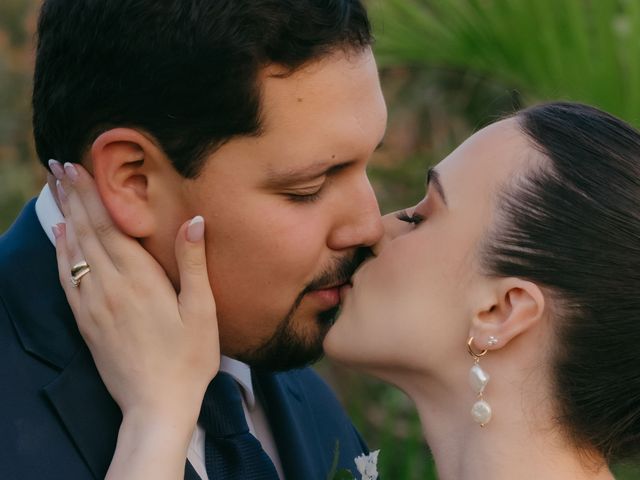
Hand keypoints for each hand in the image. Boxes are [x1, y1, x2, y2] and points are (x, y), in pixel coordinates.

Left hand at [51, 161, 218, 478]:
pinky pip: (67, 278)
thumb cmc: (188, 358)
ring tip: (56, 190)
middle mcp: (110, 286)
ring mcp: (93, 305)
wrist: (156, 404)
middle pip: (87, 231)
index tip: (78, 166)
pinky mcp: (86, 322)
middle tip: (59, 166)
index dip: (93, 194)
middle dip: (73, 195)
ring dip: (64, 216)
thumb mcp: (201, 310)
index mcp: (140, 279)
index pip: (110, 225)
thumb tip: (195, 219)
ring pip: (73, 250)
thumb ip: (193, 263)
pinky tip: (60, 237)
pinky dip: (61, 252)